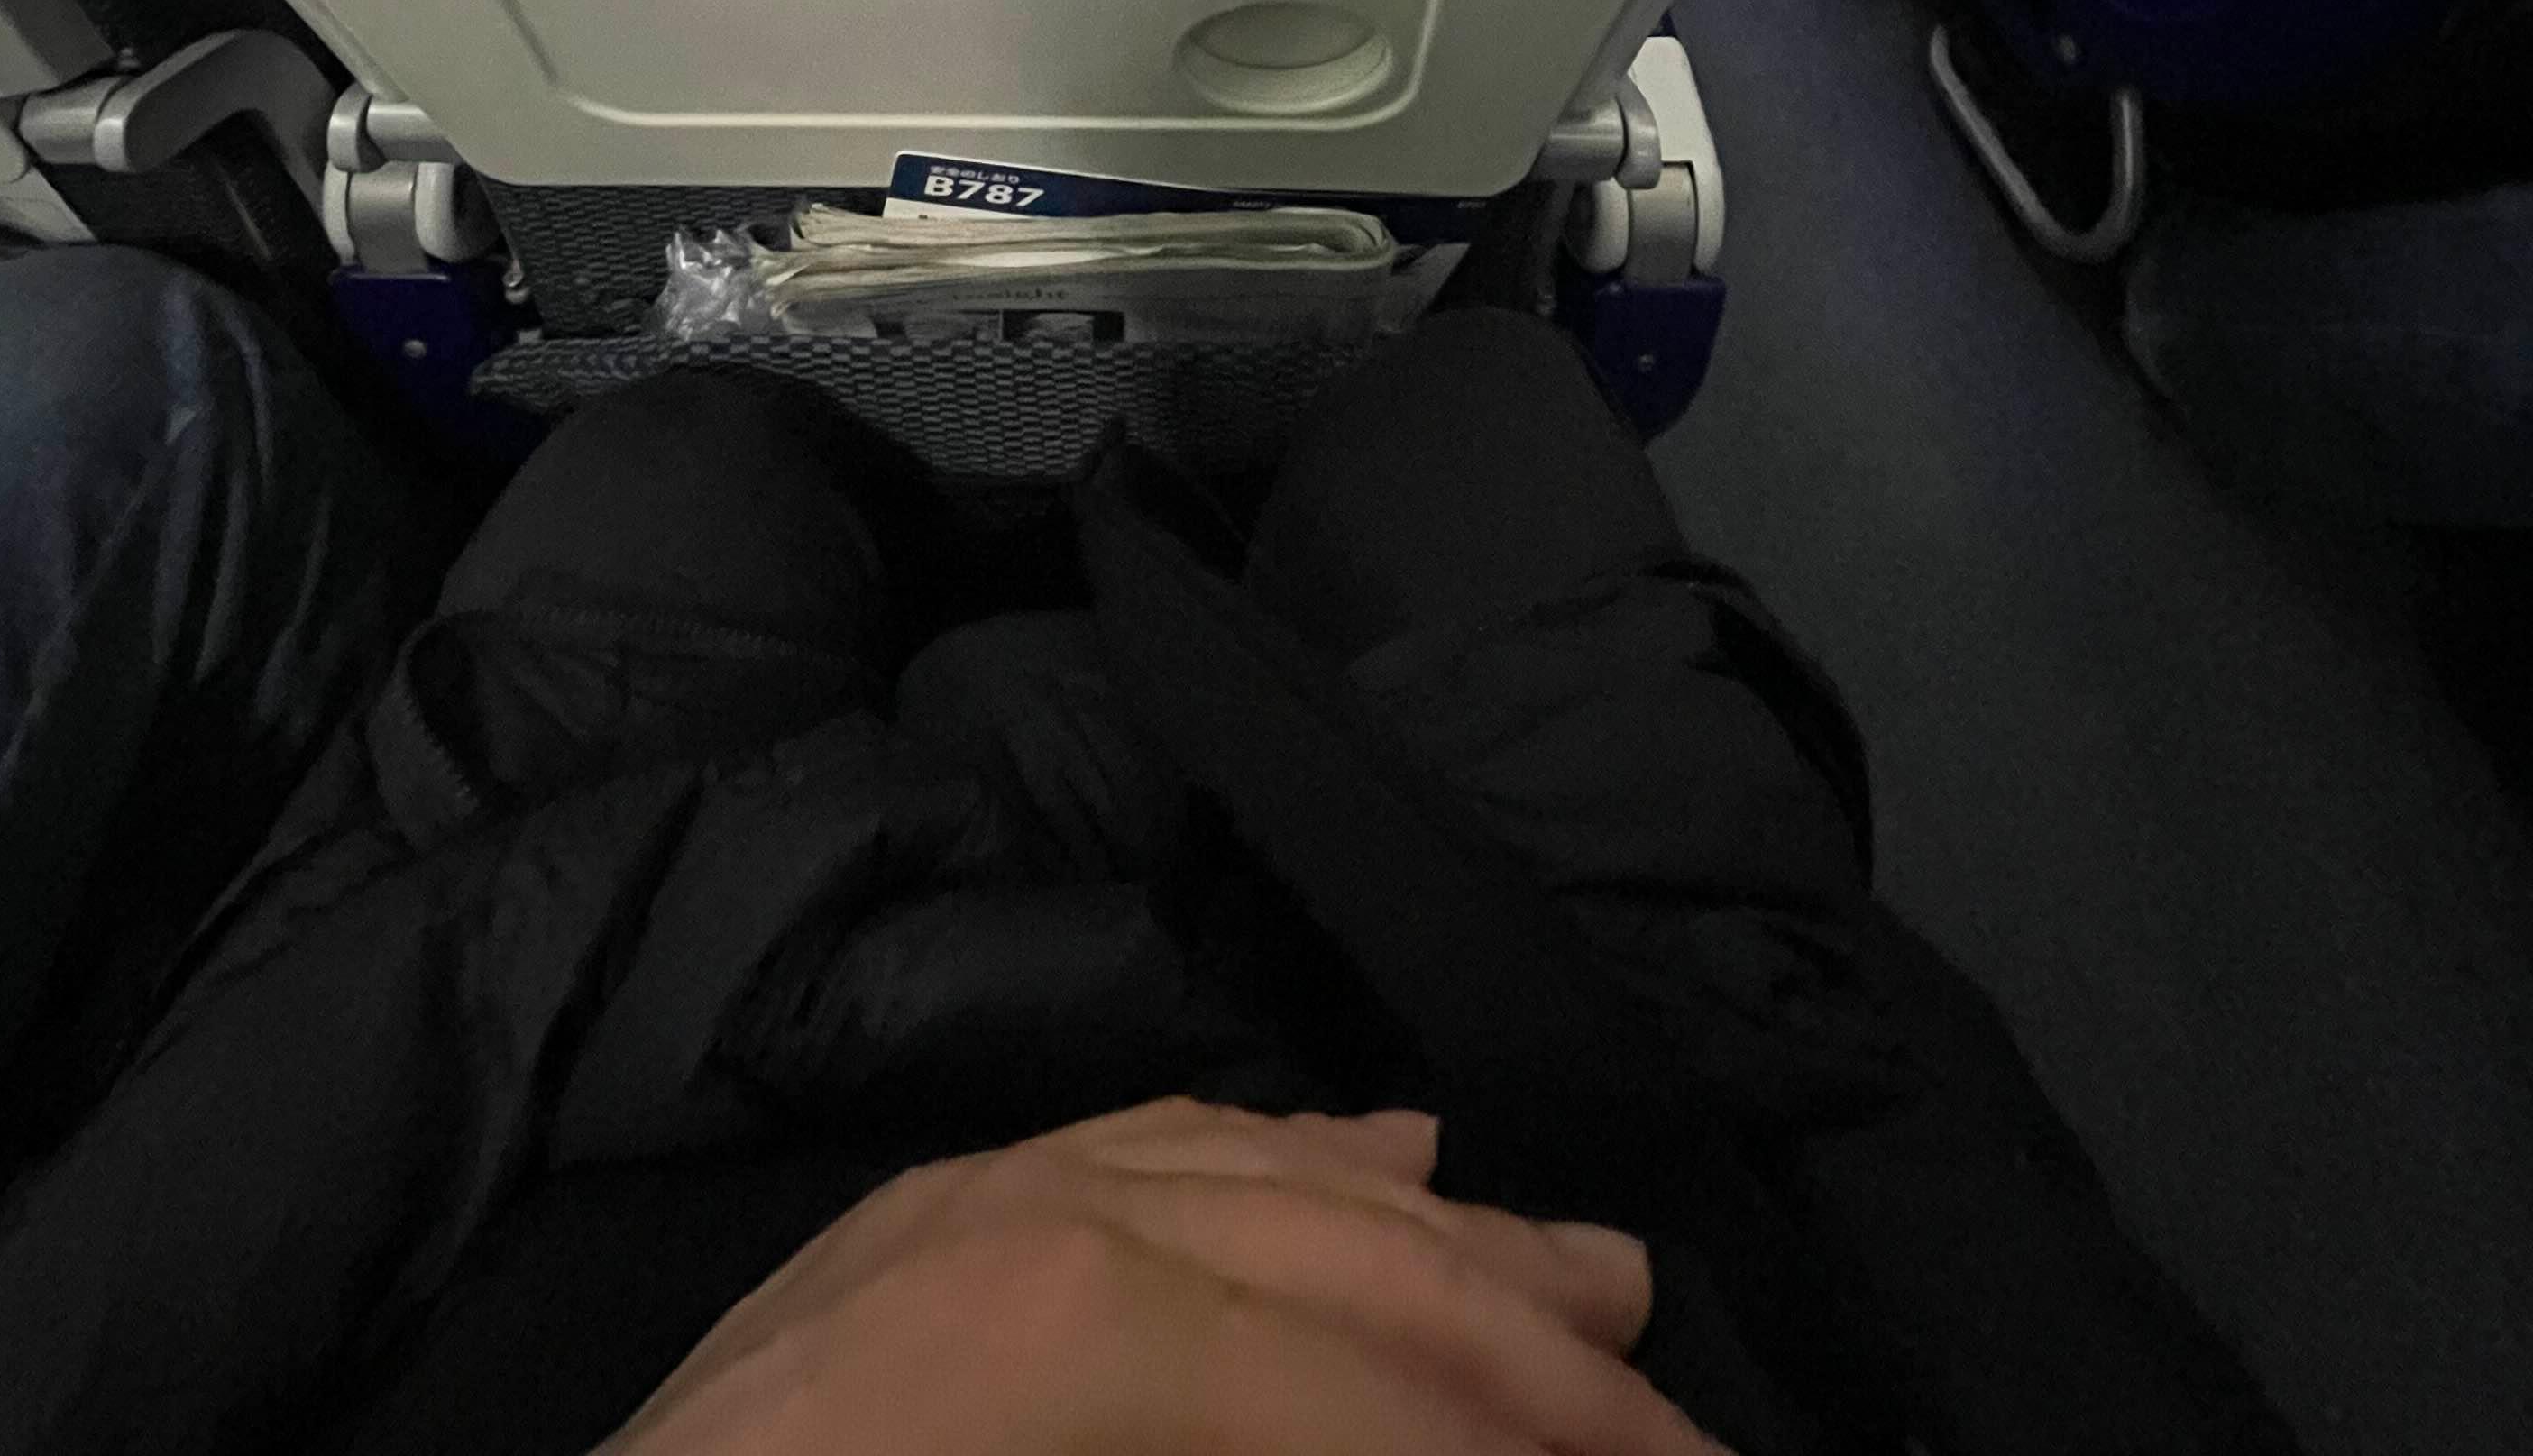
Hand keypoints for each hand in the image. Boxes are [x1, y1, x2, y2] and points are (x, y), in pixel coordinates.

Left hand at [600, 1098, 1722, 1452]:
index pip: (1357, 1387)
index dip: (1524, 1448)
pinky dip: (1277, 1158)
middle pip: (1336, 1251)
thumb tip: (1430, 1442)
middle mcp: (1014, 1217)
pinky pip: (1133, 1155)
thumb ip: (1283, 1444)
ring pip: (1254, 1176)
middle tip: (1687, 1419)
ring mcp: (946, 1207)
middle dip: (1526, 1340)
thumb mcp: (1085, 1452)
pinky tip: (1357, 1159)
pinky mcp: (895, 1234)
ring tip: (1586, 1277)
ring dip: (1434, 1233)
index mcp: (1055, 1327)